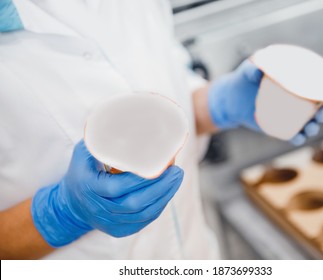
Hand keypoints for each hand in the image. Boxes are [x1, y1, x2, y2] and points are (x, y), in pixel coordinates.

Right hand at [31, 141, 183, 246]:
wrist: (71, 205)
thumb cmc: (81, 172)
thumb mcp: (84, 152)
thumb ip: (100, 138)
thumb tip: (123, 116)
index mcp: (90, 188)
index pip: (119, 186)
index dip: (142, 179)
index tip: (161, 165)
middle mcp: (99, 209)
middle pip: (135, 203)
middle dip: (160, 188)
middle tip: (177, 171)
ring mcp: (109, 223)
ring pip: (142, 215)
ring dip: (164, 197)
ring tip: (176, 180)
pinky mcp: (118, 231)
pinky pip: (143, 222)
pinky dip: (158, 207)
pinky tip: (167, 194)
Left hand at [207, 59, 322, 143]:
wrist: (231, 97)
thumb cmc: (244, 78)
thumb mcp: (248, 70)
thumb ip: (253, 68)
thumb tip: (257, 70)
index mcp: (296, 82)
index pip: (320, 86)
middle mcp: (296, 98)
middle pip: (319, 107)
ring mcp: (288, 114)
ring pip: (308, 123)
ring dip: (313, 127)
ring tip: (310, 128)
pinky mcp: (278, 126)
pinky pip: (292, 134)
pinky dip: (297, 138)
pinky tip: (298, 138)